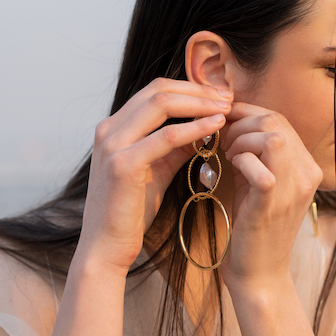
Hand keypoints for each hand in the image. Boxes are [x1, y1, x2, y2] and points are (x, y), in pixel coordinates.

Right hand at [77, 78, 232, 273]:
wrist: (107, 246)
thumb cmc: (131, 212)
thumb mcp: (157, 170)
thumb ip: (174, 148)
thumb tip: (202, 130)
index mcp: (114, 128)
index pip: (154, 91)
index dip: (190, 89)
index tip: (219, 96)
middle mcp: (109, 129)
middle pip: (158, 90)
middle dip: (198, 90)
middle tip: (228, 97)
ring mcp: (113, 144)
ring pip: (161, 104)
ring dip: (199, 102)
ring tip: (226, 107)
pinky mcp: (123, 164)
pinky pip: (166, 136)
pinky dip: (194, 128)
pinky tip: (215, 127)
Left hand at [221, 102, 322, 290]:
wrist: (260, 272)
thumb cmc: (254, 226)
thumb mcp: (259, 182)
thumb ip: (253, 152)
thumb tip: (230, 119)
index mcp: (308, 166)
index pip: (279, 119)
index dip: (246, 113)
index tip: (224, 124)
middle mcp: (308, 174)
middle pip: (275, 121)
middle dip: (240, 124)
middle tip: (223, 142)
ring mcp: (293, 189)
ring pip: (272, 136)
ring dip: (240, 140)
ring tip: (228, 156)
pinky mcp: (273, 204)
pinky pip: (261, 166)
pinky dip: (241, 160)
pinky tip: (232, 169)